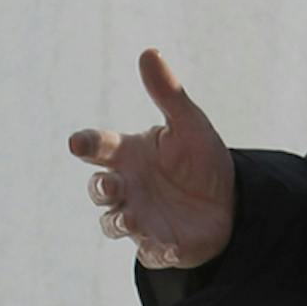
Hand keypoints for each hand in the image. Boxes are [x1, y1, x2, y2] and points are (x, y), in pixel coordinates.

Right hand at [69, 49, 236, 271]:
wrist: (228, 202)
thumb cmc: (198, 160)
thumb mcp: (188, 124)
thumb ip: (167, 93)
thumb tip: (149, 52)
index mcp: (128, 155)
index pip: (98, 147)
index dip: (86, 144)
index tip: (78, 142)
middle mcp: (126, 187)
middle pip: (99, 189)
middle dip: (100, 188)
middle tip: (112, 183)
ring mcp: (138, 219)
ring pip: (112, 224)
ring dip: (118, 222)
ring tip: (131, 218)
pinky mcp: (158, 246)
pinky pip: (150, 253)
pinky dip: (156, 252)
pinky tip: (170, 248)